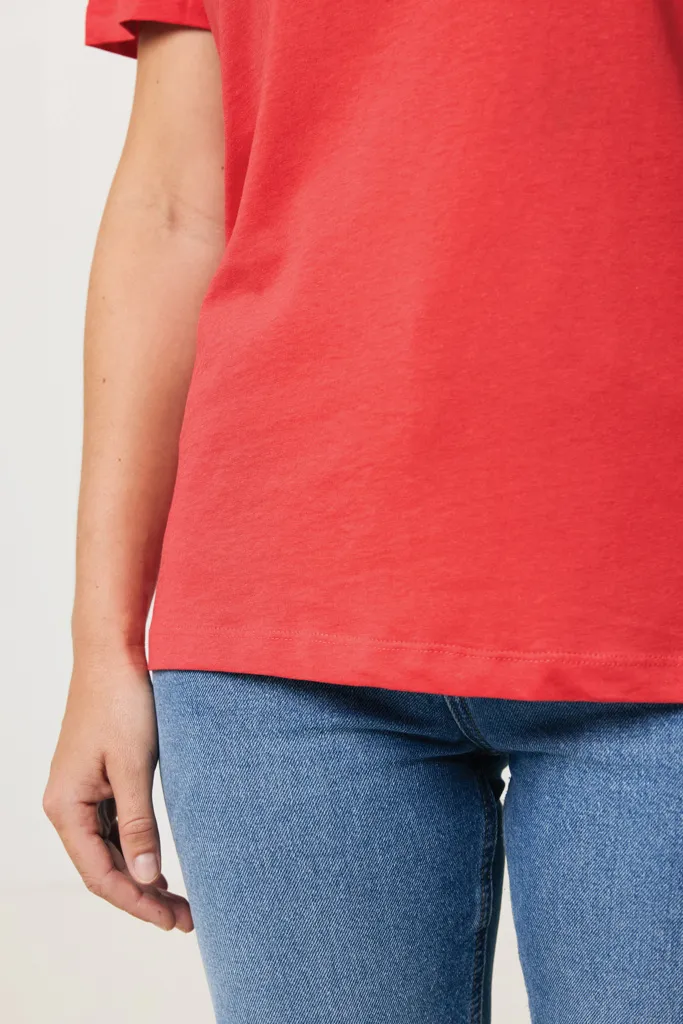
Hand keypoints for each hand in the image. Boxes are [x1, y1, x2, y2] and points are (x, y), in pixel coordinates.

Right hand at [43, 650, 192, 931]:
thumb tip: (145, 878)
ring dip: (141, 874)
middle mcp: (66, 803)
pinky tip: (159, 864)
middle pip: (104, 866)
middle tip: (186, 918)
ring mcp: (81, 790)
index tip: (172, 921)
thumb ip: (139, 824)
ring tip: (178, 901)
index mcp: (65, 806)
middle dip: (142, 895)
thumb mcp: (134, 766)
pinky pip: (114, 826)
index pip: (99, 873)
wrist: (114, 652)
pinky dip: (137, 847)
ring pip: (110, 848)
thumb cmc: (122, 703)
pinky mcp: (98, 777)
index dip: (135, 902)